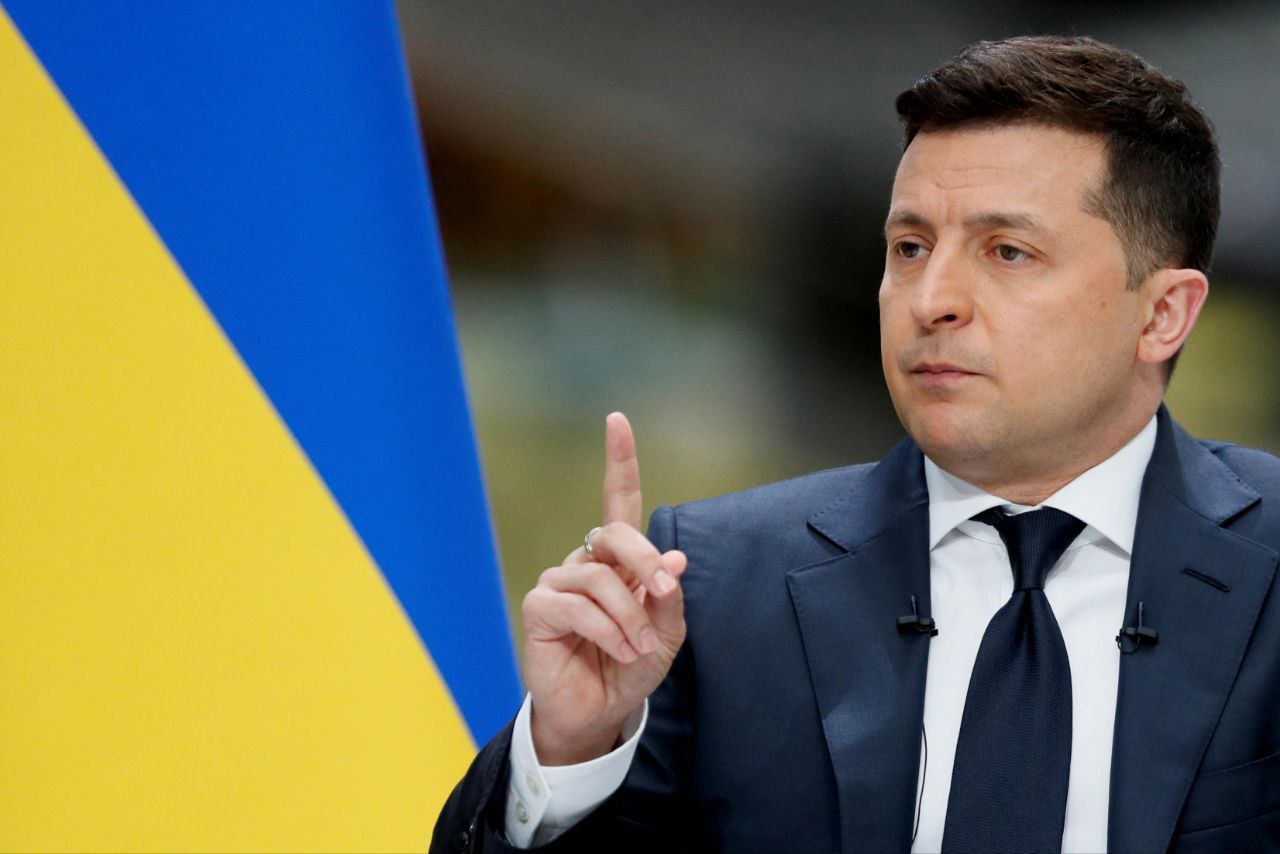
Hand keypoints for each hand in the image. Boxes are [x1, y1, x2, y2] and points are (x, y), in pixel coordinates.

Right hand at [520, 412, 687, 765]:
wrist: (599, 711)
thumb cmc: (631, 666)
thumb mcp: (665, 634)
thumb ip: (668, 597)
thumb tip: (674, 558)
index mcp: (617, 560)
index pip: (617, 501)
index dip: (618, 460)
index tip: (617, 421)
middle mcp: (585, 562)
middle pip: (614, 533)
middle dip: (645, 561)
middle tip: (661, 593)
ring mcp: (559, 582)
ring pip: (600, 579)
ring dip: (630, 616)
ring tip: (640, 647)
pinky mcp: (539, 608)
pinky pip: (577, 607)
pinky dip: (608, 631)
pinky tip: (621, 651)